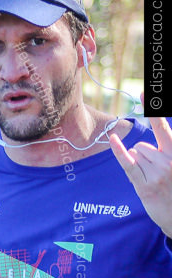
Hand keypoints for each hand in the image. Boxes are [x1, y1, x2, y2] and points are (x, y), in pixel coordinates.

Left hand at [110, 109, 171, 236]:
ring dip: (140, 162)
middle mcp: (170, 160)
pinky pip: (127, 164)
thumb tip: (141, 144)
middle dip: (145, 154)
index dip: (154, 110)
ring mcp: (157, 174)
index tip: (145, 91)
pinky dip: (119, 151)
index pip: (164, 127)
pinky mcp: (144, 186)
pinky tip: (113, 139)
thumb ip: (165, 150)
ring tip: (155, 179)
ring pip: (137, 154)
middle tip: (158, 172)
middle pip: (144, 145)